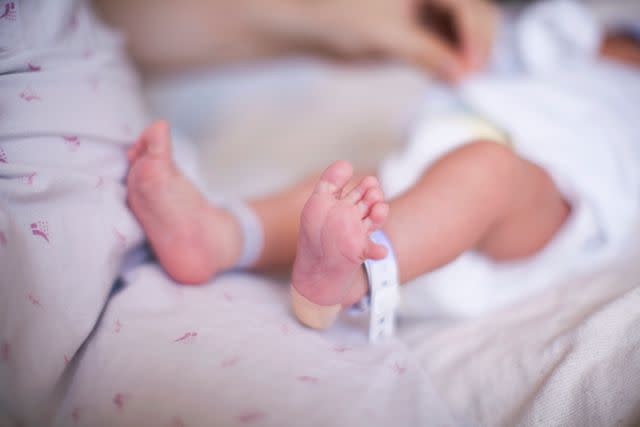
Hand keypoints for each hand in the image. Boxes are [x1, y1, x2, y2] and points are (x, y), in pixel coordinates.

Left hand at [287, 0, 497, 82]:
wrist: (314, 29)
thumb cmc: (340, 20)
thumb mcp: (384, 36)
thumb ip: (424, 52)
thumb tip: (460, 73)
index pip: (465, 4)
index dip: (474, 35)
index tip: (472, 67)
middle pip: (475, 14)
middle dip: (477, 45)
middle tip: (471, 79)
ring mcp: (429, 9)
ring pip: (465, 31)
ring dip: (468, 55)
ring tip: (463, 81)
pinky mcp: (423, 29)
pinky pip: (449, 44)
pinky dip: (453, 61)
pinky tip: (451, 78)